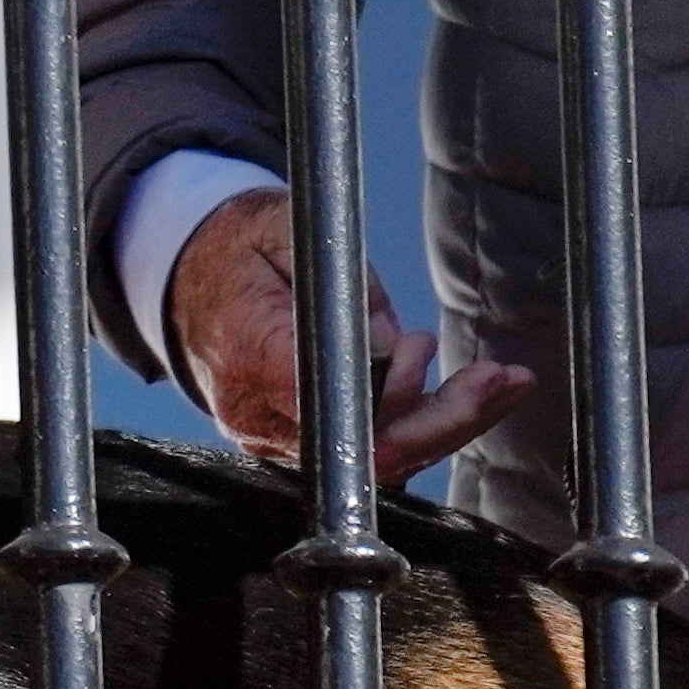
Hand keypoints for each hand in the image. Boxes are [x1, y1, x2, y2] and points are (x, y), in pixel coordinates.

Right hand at [162, 185, 528, 483]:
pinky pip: (370, 452)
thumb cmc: (235, 247)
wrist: (186, 277)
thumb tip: (393, 345)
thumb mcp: (281, 227)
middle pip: (364, 451)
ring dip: (449, 426)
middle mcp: (259, 414)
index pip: (329, 402)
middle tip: (500, 381)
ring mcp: (278, 438)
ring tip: (502, 381)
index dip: (388, 394)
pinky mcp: (300, 442)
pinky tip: (470, 399)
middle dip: (445, 421)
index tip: (423, 352)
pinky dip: (425, 429)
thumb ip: (341, 285)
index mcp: (249, 354)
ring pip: (377, 460)